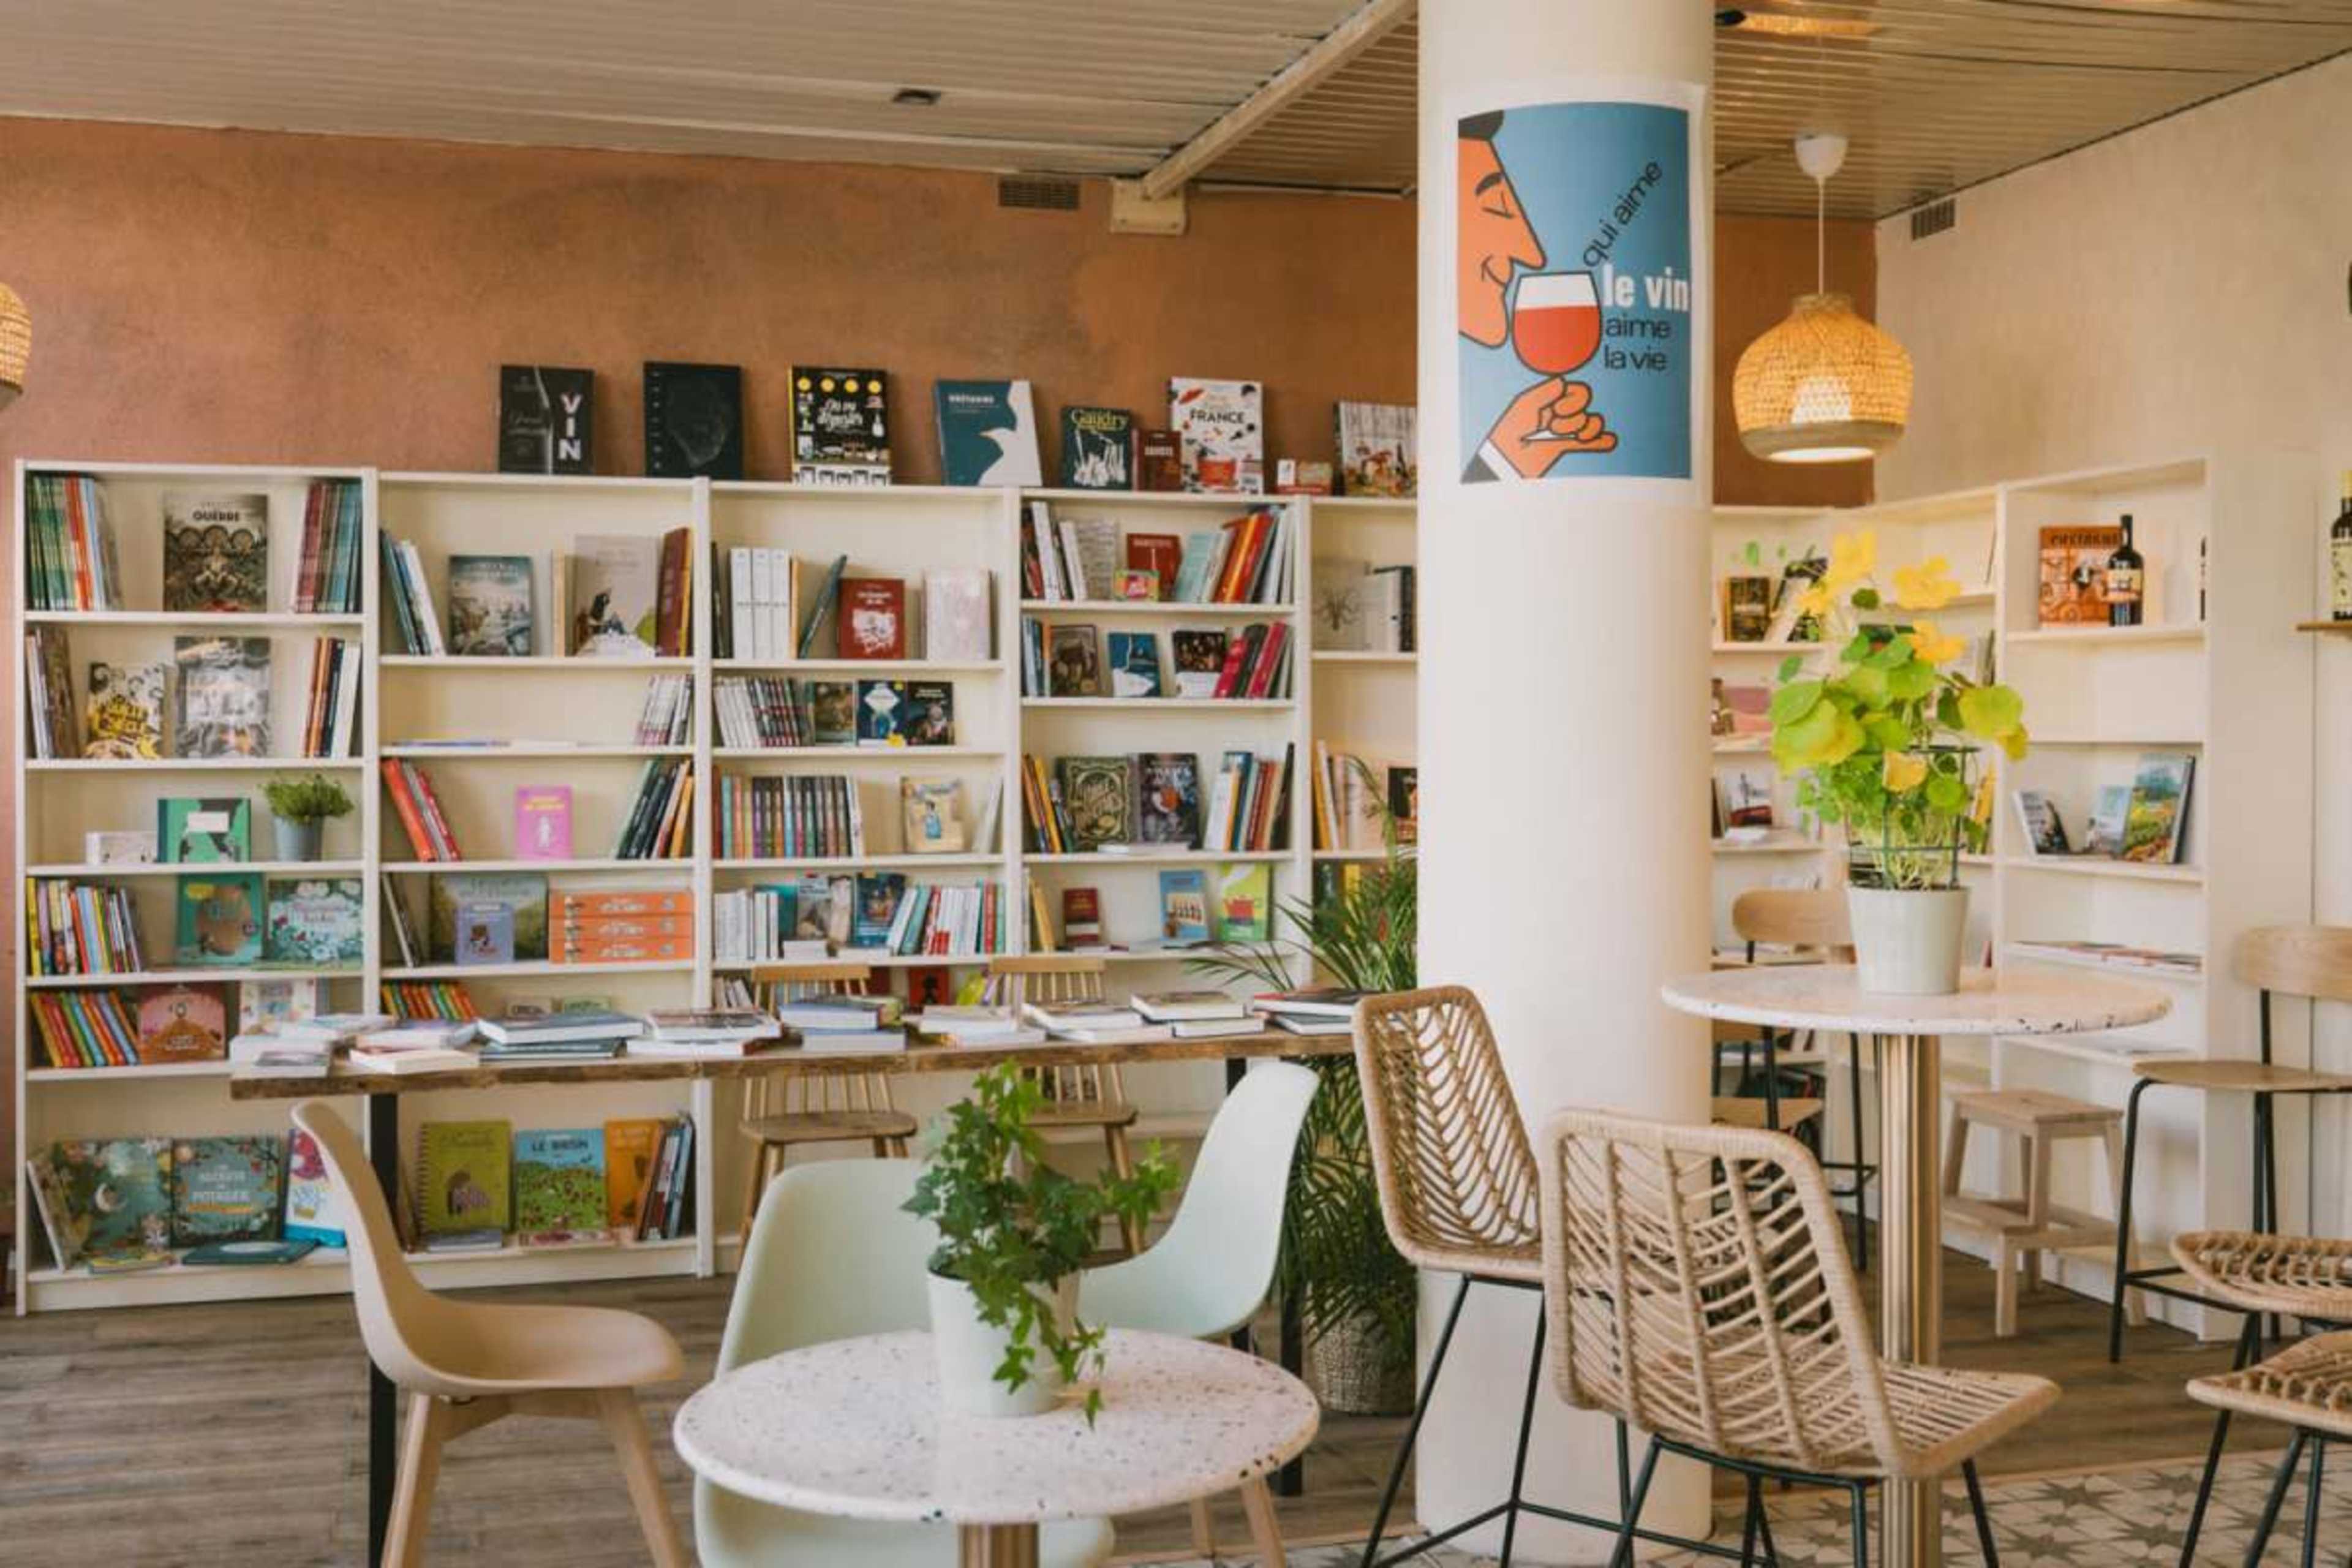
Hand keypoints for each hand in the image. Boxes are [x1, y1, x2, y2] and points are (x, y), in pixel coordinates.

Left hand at [1487, 377, 1617, 475]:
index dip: (1572, 400)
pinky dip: (1601, 441)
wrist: (1508, 461)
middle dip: (1573, 417)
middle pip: (1585, 405)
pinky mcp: (1568, 446)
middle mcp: (1559, 411)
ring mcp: (1565, 429)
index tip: (1556, 410)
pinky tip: (1609, 440)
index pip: (1576, 390)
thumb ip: (1545, 392)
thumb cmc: (1510, 433)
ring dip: (1581, 430)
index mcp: (1548, 398)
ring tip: (1560, 438)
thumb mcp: (1525, 406)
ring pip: (1591, 422)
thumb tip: (1563, 381)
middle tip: (1553, 427)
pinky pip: (1592, 441)